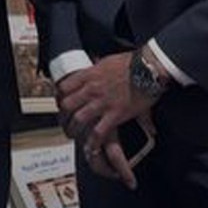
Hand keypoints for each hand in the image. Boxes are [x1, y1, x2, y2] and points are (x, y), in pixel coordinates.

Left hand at [54, 53, 152, 185]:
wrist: (148, 69)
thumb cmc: (130, 63)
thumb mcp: (106, 62)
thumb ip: (96, 69)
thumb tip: (94, 65)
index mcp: (88, 75)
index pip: (63, 87)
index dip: (59, 97)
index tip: (61, 102)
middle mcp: (92, 89)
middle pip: (67, 105)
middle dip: (62, 115)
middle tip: (64, 121)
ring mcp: (103, 103)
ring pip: (78, 119)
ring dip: (73, 129)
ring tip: (73, 135)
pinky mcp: (115, 114)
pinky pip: (98, 131)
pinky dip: (93, 141)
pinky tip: (91, 146)